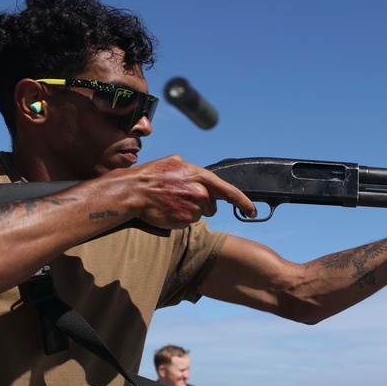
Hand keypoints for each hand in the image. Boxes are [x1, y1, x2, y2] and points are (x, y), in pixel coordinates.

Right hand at [115, 155, 256, 228]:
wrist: (134, 191)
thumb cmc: (151, 176)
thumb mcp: (173, 163)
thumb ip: (191, 169)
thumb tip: (196, 174)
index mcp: (199, 175)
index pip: (229, 191)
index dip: (243, 202)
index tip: (252, 211)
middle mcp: (200, 191)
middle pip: (211, 205)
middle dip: (201, 204)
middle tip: (180, 197)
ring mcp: (193, 207)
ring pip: (200, 214)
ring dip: (189, 211)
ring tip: (172, 202)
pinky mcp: (185, 220)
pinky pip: (189, 222)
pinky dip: (181, 218)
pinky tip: (169, 210)